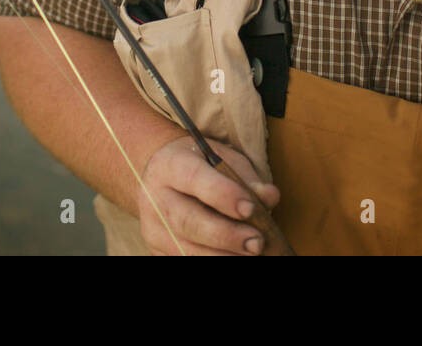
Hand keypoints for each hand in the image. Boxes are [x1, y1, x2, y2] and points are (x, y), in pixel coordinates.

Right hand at [137, 136, 280, 255]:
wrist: (164, 179)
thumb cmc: (201, 167)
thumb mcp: (224, 160)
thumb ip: (246, 178)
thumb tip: (269, 197)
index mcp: (170, 165)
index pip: (194, 179)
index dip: (222, 195)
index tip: (249, 209)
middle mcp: (154, 197)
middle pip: (187, 221)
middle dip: (225, 235)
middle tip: (257, 243)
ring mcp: (152, 228)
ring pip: (185, 249)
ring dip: (222, 256)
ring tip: (250, 254)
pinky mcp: (157, 249)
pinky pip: (183, 259)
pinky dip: (213, 260)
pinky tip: (234, 257)